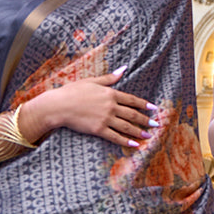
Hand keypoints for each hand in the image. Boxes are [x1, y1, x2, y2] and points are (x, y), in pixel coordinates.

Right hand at [24, 66, 164, 149]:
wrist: (58, 105)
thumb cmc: (72, 91)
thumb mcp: (92, 81)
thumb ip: (109, 78)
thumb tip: (124, 69)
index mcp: (110, 93)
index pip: (131, 100)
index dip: (144, 105)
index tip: (153, 109)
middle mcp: (110, 106)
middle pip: (132, 114)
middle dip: (145, 120)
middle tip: (156, 124)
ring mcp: (105, 119)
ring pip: (126, 126)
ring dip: (139, 132)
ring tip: (148, 136)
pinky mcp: (98, 130)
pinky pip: (115, 136)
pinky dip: (126, 141)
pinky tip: (135, 144)